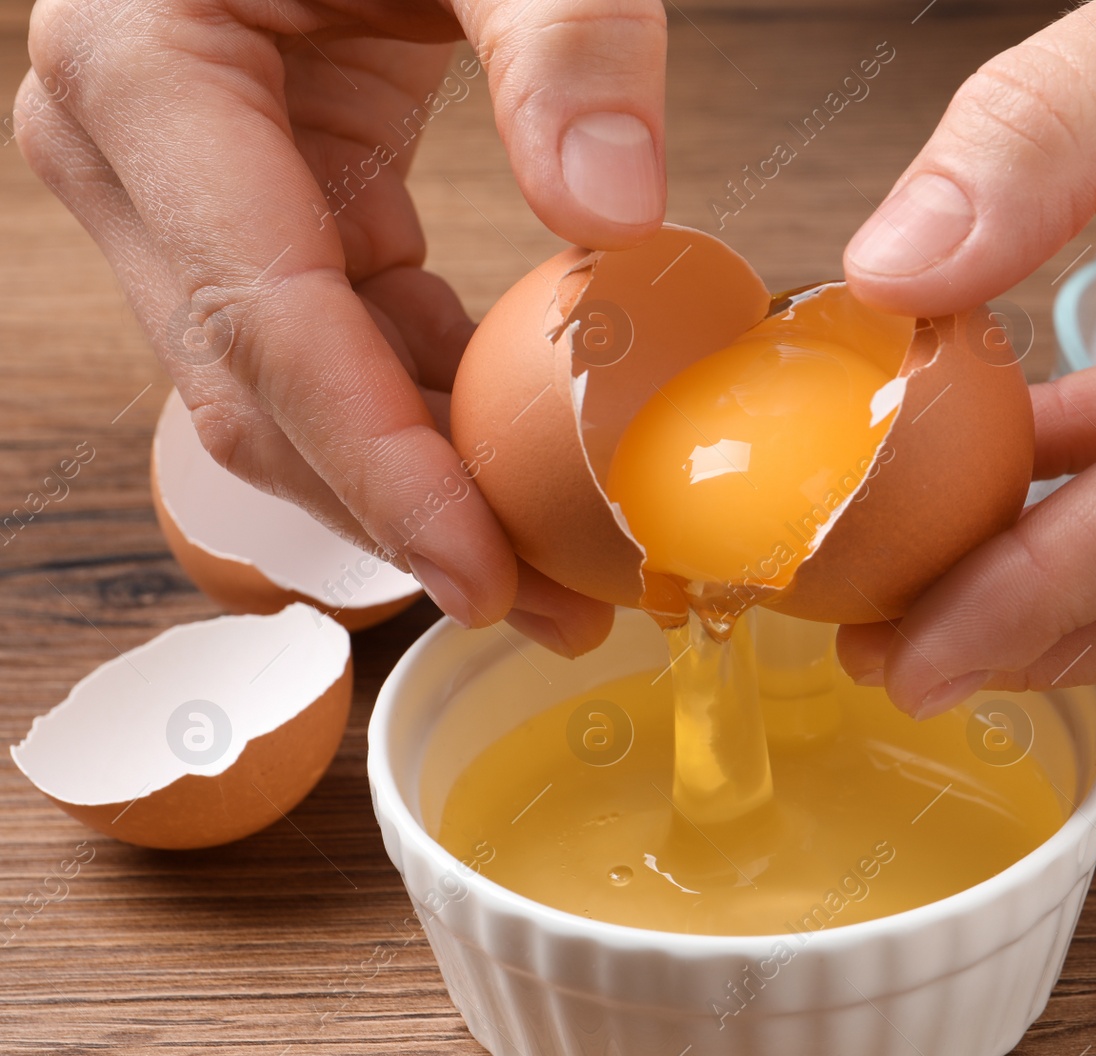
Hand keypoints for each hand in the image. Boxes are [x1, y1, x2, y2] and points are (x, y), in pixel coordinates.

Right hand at [15, 0, 669, 652]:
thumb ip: (561, 38)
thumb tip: (615, 216)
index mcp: (147, 74)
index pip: (269, 325)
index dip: (384, 472)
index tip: (489, 578)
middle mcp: (129, 145)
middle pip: (261, 391)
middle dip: (406, 515)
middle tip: (554, 607)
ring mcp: (180, 180)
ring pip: (289, 386)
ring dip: (421, 484)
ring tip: (558, 565)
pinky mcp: (252, 194)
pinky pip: (332, 333)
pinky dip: (423, 404)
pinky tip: (518, 460)